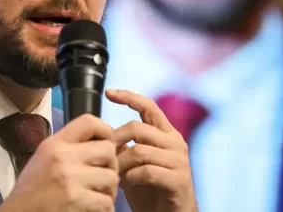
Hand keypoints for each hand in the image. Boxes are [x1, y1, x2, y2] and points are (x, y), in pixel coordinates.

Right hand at [0, 113, 118, 211]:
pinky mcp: (76, 201)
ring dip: (108, 190)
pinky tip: (93, 209)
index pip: (88, 122)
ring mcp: (70, 180)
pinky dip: (104, 208)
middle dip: (111, 165)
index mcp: (54, 144)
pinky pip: (106, 202)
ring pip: (111, 178)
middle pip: (108, 150)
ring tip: (98, 196)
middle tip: (103, 178)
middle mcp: (62, 157)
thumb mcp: (44, 158)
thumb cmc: (32, 189)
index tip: (107, 144)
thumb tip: (102, 141)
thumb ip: (68, 147)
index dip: (106, 131)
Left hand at [107, 89, 197, 211]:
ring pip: (140, 151)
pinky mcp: (179, 180)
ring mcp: (180, 161)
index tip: (109, 92)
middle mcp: (175, 143)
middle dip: (114, 140)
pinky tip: (124, 185)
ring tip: (112, 175)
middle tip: (102, 155)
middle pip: (137, 127)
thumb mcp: (134, 164)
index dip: (128, 97)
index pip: (148, 106)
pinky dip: (130, 178)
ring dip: (119, 164)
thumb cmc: (150, 190)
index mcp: (166, 134)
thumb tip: (103, 131)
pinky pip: (147, 172)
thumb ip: (126, 146)